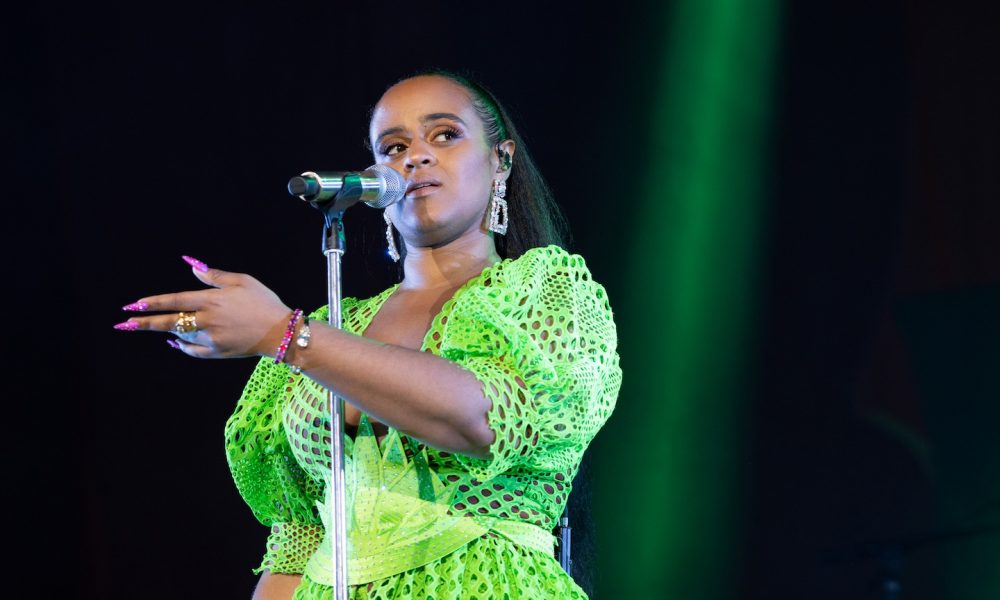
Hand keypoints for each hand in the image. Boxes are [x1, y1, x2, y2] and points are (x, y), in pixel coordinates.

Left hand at [115, 256, 292, 358]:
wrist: (280, 331)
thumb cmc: (263, 301)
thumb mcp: (241, 281)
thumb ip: (213, 275)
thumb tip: (191, 265)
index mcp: (210, 300)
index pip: (174, 300)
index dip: (152, 303)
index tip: (132, 305)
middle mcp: (206, 321)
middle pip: (169, 322)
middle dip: (144, 323)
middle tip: (124, 325)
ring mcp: (210, 339)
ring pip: (180, 335)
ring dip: (165, 331)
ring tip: (152, 327)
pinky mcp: (217, 352)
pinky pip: (192, 350)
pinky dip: (182, 346)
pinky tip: (175, 342)